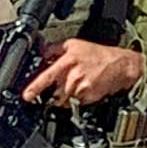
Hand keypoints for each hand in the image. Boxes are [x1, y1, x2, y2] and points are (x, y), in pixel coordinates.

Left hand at [22, 39, 143, 107]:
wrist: (120, 65)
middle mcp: (72, 77)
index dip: (34, 88)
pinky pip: (75, 102)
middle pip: (53, 92)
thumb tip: (41, 54)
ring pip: (63, 99)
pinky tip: (83, 87)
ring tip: (76, 83)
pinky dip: (76, 97)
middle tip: (63, 82)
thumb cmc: (97, 54)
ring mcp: (80, 89)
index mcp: (67, 62)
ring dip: (65, 94)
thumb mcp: (74, 44)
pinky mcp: (87, 98)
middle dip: (54, 90)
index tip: (26, 96)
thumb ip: (54, 49)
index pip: (46, 77)